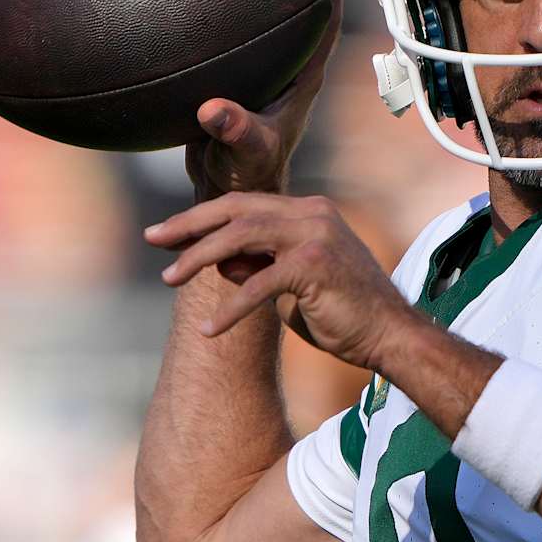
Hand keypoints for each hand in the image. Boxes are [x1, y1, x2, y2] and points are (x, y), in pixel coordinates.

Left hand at [144, 192, 418, 369]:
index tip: (167, 233)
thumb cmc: (342, 314)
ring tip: (169, 280)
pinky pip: (257, 284)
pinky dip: (230, 309)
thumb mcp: (290, 285)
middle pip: (236, 210)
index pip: (244, 204)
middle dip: (189, 225)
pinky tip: (209, 331)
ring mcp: (314, 235)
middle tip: (152, 239)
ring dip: (199, 259)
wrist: (389, 336)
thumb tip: (218, 261)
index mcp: (309, 211)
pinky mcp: (314, 265)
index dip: (202, 217)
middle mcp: (312, 213)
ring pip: (240, 237)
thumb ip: (258, 266)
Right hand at [185, 0, 342, 200]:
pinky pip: (231, 28)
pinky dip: (214, 4)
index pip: (325, 26)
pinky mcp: (236, 73)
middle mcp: (287, 67)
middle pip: (295, 3)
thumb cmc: (247, 175)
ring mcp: (263, 68)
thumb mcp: (243, 153)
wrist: (230, 189)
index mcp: (302, 80)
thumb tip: (213, 109)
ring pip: (263, 11)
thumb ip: (233, 131)